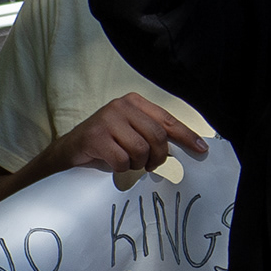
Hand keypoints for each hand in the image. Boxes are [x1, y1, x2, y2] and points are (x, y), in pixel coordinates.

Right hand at [52, 94, 208, 185]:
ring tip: (128, 161)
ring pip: (140, 150)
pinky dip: (121, 168)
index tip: (201, 149)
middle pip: (157, 137)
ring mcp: (107, 119)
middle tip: (152, 165)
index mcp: (134, 102)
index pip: (167, 120)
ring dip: (137, 163)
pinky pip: (122, 160)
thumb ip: (155, 134)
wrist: (70, 149)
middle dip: (159, 156)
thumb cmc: (106, 142)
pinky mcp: (95, 136)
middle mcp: (121, 106)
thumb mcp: (133, 132)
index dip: (186, 136)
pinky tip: (113, 163)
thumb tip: (188, 146)